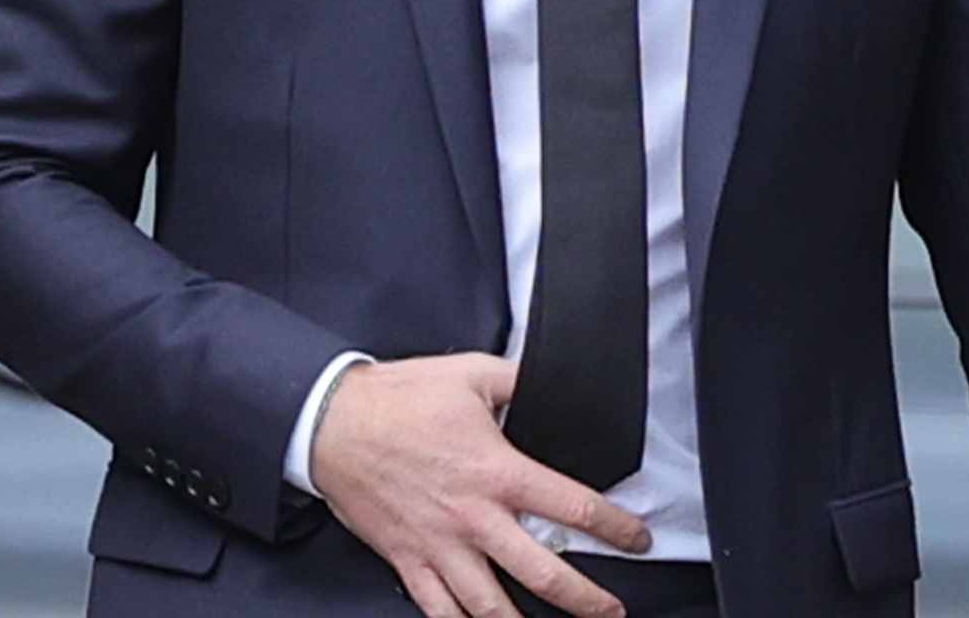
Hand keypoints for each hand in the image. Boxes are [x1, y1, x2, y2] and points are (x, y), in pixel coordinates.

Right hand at [308, 352, 650, 617]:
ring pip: (491, 607)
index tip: (638, 540)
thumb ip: (521, 382)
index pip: (575, 509)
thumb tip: (554, 381)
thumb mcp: (472, 374)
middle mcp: (474, 518)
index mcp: (498, 472)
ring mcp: (440, 546)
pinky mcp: (408, 560)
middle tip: (611, 611)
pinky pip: (439, 609)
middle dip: (586, 600)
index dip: (616, 528)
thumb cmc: (398, 400)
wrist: (331, 424)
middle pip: (543, 575)